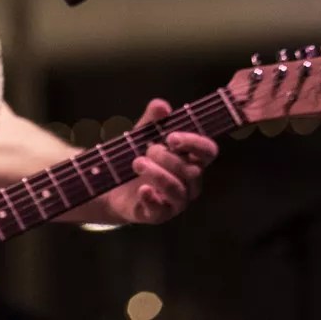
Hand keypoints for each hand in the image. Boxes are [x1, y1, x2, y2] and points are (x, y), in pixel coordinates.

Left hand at [101, 99, 216, 223]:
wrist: (112, 187)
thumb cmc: (136, 158)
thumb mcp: (141, 136)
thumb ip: (151, 121)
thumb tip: (161, 105)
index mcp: (190, 160)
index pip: (207, 152)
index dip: (195, 143)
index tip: (171, 137)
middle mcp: (189, 183)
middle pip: (192, 171)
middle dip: (168, 157)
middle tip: (147, 150)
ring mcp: (175, 201)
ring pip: (178, 190)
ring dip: (158, 174)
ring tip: (137, 162)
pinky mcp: (158, 215)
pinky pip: (161, 211)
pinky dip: (152, 198)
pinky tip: (142, 189)